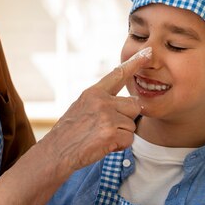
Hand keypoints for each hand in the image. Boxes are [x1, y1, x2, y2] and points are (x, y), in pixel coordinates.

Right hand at [40, 47, 151, 174]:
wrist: (56, 152)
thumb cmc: (68, 133)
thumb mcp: (82, 107)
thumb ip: (102, 101)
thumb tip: (129, 103)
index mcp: (93, 92)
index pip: (118, 74)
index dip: (134, 63)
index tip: (147, 51)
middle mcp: (101, 101)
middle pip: (134, 105)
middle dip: (126, 119)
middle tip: (106, 128)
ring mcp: (106, 116)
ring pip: (132, 124)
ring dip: (121, 134)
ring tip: (101, 137)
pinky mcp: (111, 133)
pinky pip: (129, 139)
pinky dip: (119, 145)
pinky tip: (103, 145)